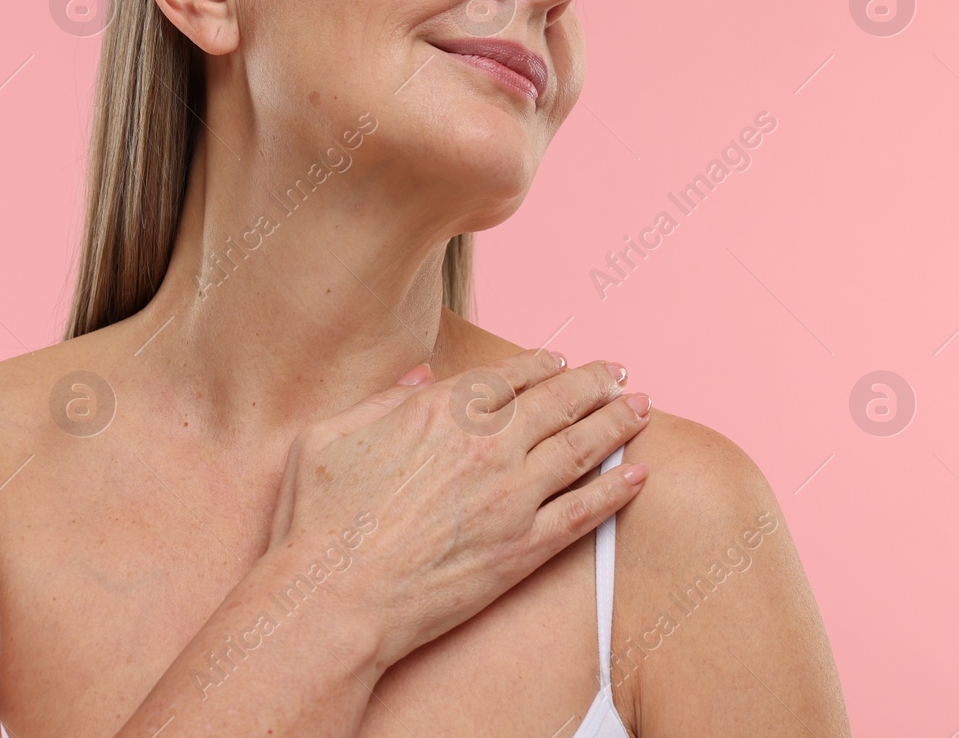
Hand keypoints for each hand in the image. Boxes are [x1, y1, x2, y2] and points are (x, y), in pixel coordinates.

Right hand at [264, 350, 649, 664]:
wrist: (335, 598)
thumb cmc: (319, 519)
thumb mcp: (330, 435)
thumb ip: (382, 400)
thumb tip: (420, 378)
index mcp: (440, 411)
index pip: (508, 376)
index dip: (541, 364)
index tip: (560, 360)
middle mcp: (486, 445)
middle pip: (558, 402)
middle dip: (593, 382)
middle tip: (617, 373)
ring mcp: (512, 498)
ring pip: (580, 449)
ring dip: (616, 424)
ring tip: (639, 408)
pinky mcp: (524, 549)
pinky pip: (583, 513)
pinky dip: (615, 492)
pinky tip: (636, 477)